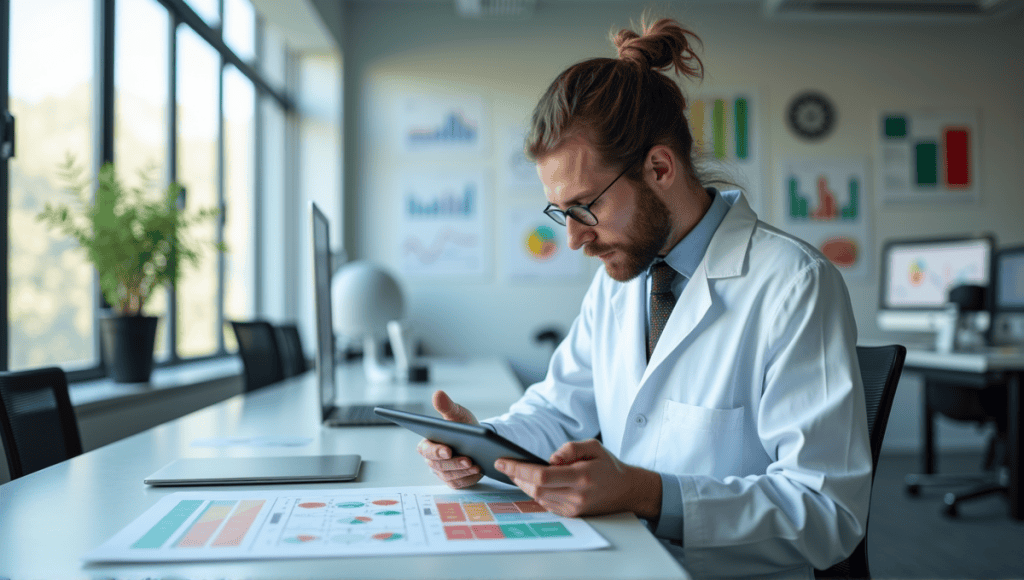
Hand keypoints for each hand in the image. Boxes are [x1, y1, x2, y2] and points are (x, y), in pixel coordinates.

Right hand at [416, 390, 483, 488]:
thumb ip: (447, 407)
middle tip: (467, 459)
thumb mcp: (457, 414)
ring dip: (463, 471)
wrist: (478, 439)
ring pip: (449, 475)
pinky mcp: (454, 480)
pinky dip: (469, 478)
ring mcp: (443, 471)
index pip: (426, 450)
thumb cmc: (463, 426)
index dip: (435, 452)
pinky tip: (479, 471)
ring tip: (476, 465)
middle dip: (454, 463)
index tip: (448, 450)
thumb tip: (438, 394)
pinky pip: (459, 482)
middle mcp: (433, 460)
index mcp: (428, 443)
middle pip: (438, 465)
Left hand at [494, 439, 661, 518]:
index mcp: (581, 477)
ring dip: (523, 485)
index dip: (518, 469)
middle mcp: (576, 496)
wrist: (625, 490)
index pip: (541, 475)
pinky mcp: (572, 514)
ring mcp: (573, 508)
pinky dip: (535, 492)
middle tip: (505, 465)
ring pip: (538, 497)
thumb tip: (549, 458)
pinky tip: (530, 482)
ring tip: (514, 472)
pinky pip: (546, 504)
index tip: (502, 462)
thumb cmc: (608, 466)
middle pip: (535, 488)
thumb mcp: (593, 446)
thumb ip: (570, 448)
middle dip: (516, 477)